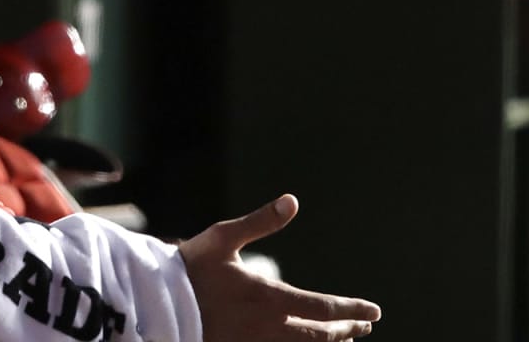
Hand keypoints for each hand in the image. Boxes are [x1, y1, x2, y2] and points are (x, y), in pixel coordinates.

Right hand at [179, 194, 380, 340]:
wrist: (155, 304)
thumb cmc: (189, 268)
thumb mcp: (223, 238)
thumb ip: (260, 221)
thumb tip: (293, 200)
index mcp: (268, 298)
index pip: (323, 308)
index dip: (352, 310)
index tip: (374, 311)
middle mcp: (267, 329)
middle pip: (320, 336)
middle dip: (345, 329)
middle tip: (362, 325)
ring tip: (342, 338)